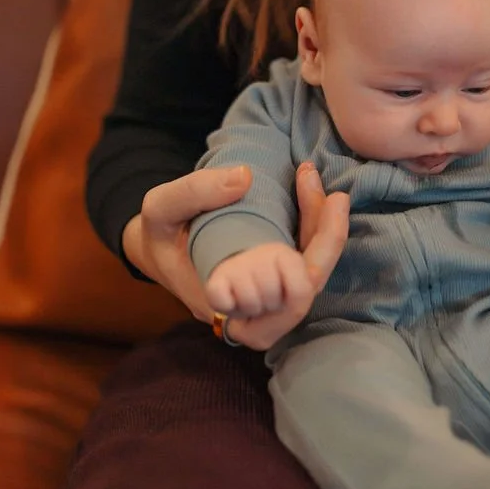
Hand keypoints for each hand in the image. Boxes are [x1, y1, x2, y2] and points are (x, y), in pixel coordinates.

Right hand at [122, 161, 348, 347]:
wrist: (155, 244)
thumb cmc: (157, 232)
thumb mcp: (161, 207)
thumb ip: (194, 191)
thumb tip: (245, 177)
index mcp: (221, 303)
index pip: (277, 311)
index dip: (301, 280)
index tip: (299, 237)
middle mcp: (248, 311)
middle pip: (303, 294)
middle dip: (327, 243)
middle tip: (335, 196)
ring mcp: (263, 298)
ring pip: (310, 279)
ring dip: (327, 236)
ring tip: (330, 193)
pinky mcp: (274, 280)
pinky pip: (305, 266)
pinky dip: (318, 234)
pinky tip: (320, 199)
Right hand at [207, 241, 309, 317]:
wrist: (237, 284)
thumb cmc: (270, 294)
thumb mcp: (295, 295)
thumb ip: (303, 294)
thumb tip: (309, 281)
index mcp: (287, 256)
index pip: (301, 292)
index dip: (292, 305)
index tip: (284, 299)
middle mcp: (262, 252)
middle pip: (273, 299)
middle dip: (271, 309)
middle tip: (264, 302)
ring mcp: (235, 265)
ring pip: (250, 303)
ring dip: (250, 311)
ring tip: (250, 303)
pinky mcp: (213, 281)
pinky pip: (222, 302)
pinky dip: (227, 308)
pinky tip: (232, 302)